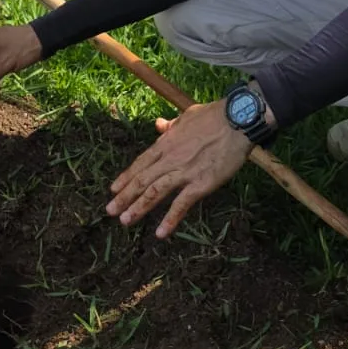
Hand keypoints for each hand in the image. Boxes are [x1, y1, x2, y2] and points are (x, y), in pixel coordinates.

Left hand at [105, 101, 253, 238]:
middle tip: (110, 211)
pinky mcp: (201, 184)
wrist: (237, 120)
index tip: (113, 189)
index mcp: (167, 143)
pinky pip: (182, 204)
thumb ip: (171, 125)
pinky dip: (170, 219)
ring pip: (155, 192)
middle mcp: (170, 159)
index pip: (141, 163)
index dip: (126, 177)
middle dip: (125, 196)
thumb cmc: (215, 116)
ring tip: (125, 221)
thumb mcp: (187, 116)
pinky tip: (161, 233)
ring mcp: (185, 172)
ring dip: (139, 207)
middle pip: (143, 180)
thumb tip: (159, 125)